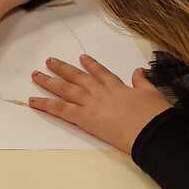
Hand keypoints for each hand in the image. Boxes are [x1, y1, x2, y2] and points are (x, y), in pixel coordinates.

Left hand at [28, 56, 170, 153]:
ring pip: (65, 89)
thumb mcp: (152, 94)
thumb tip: (139, 71)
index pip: (100, 72)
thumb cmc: (154, 115)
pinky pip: (60, 110)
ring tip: (35, 75)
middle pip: (77, 77)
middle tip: (49, 61)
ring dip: (49, 81)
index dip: (90, 65)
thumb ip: (142, 81)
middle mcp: (100, 91)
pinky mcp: (84, 118)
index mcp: (117, 86)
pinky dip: (46, 105)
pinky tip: (33, 101)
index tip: (81, 57)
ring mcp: (90, 103)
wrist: (151, 130)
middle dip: (62, 68)